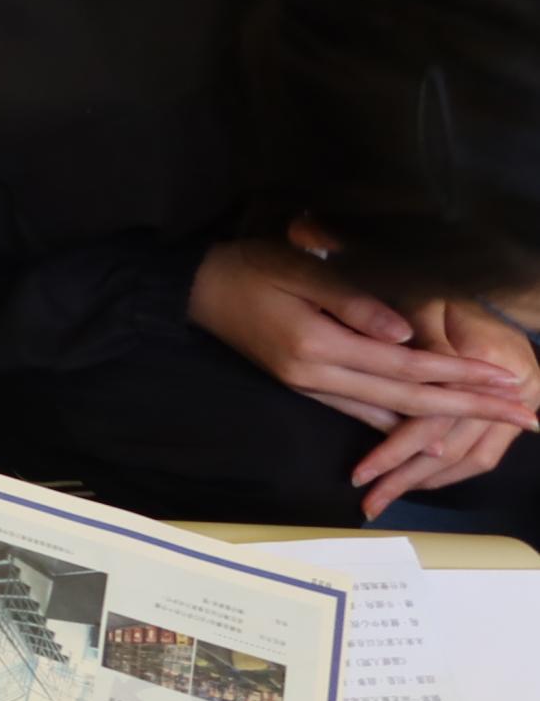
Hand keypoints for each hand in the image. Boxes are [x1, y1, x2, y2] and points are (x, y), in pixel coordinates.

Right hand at [188, 240, 535, 430]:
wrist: (194, 290)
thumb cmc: (249, 268)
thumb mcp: (300, 269)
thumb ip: (353, 302)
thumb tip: (408, 333)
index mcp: (320, 345)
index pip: (407, 365)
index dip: (461, 375)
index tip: (508, 381)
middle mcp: (318, 375)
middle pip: (407, 399)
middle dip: (471, 408)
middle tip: (524, 416)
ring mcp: (310, 385)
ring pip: (388, 413)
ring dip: (445, 420)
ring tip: (492, 421)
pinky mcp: (303, 385)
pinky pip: (360, 412)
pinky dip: (400, 425)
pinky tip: (428, 433)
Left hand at [351, 300, 539, 518]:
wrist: (496, 289)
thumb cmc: (448, 294)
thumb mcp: (426, 304)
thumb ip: (418, 340)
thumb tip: (402, 368)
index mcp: (488, 357)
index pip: (436, 417)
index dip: (396, 447)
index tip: (361, 472)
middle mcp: (518, 385)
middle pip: (455, 446)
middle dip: (408, 477)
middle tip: (369, 501)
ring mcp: (525, 400)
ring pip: (473, 459)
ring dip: (429, 480)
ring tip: (388, 496)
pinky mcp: (520, 409)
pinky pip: (487, 453)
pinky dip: (452, 471)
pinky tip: (420, 480)